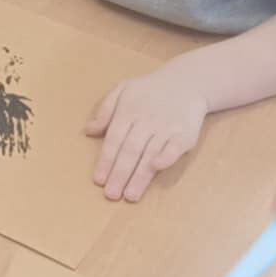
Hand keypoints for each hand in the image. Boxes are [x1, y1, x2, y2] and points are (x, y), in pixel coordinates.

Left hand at [85, 66, 207, 201]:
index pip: (114, 140)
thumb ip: (105, 110)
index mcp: (128, 111)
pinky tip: (157, 168)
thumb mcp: (123, 90)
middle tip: (112, 195)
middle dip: (120, 174)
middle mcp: (146, 120)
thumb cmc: (149, 90)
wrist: (187, 81)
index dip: (106, 161)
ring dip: (140, 176)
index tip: (99, 180)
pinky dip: (167, 157)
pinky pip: (175, 147)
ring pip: (150, 153)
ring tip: (130, 195)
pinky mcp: (184, 133)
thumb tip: (88, 130)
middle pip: (130, 150)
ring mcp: (166, 127)